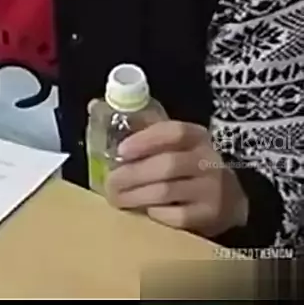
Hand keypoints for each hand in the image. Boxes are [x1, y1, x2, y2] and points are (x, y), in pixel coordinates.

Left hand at [105, 120, 248, 237]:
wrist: (229, 198)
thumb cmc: (189, 164)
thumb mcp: (176, 143)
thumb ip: (144, 129)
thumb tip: (96, 107)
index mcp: (197, 136)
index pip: (174, 132)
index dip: (146, 140)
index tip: (122, 150)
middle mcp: (208, 160)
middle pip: (167, 165)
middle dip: (133, 175)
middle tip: (111, 183)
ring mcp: (211, 189)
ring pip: (168, 192)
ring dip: (137, 196)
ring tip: (118, 199)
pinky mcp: (210, 215)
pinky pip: (177, 217)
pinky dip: (156, 214)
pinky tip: (144, 212)